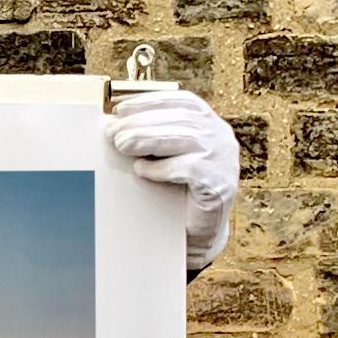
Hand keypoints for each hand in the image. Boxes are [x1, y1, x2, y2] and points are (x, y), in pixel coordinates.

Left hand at [103, 88, 238, 275]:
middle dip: (142, 122)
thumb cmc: (175, 194)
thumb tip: (115, 126)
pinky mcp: (221, 184)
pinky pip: (190, 169)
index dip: (152, 102)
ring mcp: (225, 160)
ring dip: (148, 139)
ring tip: (121, 145)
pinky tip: (141, 170)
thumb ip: (152, 140)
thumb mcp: (164, 159)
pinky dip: (162, 168)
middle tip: (112, 132)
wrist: (195, 235)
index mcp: (210, 125)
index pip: (184, 102)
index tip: (121, 108)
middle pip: (182, 119)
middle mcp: (222, 137)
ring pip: (187, 138)